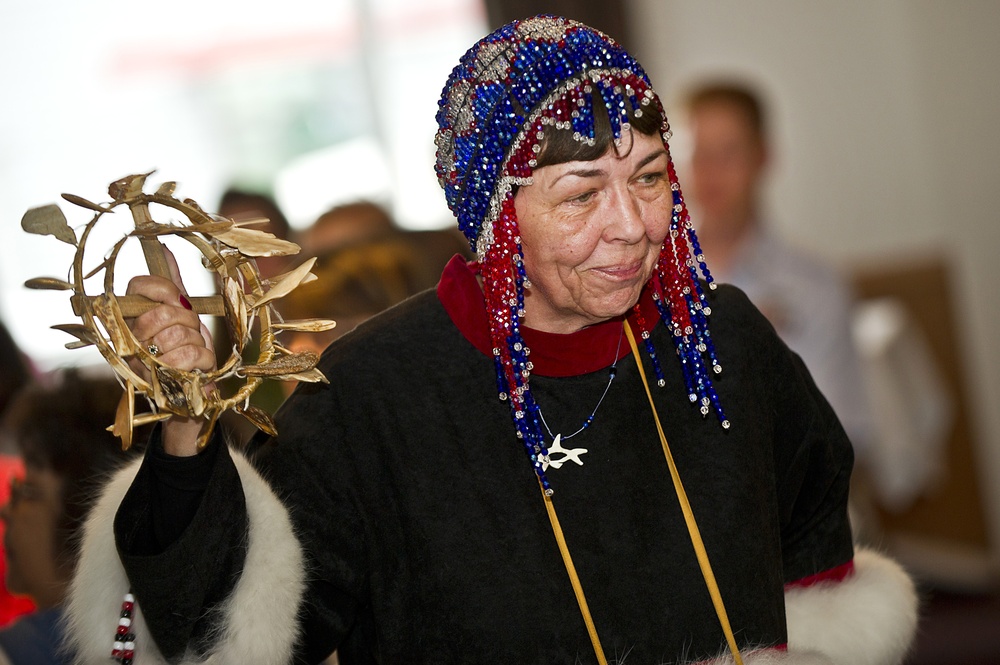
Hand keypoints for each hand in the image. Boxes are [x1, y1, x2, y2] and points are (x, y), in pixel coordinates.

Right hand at [126, 247, 215, 456]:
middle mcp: (127, 339)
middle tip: (191, 330)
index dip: (165, 290)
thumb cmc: (181, 348)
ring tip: (193, 350)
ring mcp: (141, 361)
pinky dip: (205, 358)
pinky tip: (200, 366)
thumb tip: (164, 247)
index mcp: (128, 318)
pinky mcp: (160, 380)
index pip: (138, 286)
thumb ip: (171, 284)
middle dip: (188, 320)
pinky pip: (191, 355)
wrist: (188, 393)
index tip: (180, 300)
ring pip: (179, 334)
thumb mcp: (179, 313)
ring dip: (197, 341)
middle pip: (163, 313)